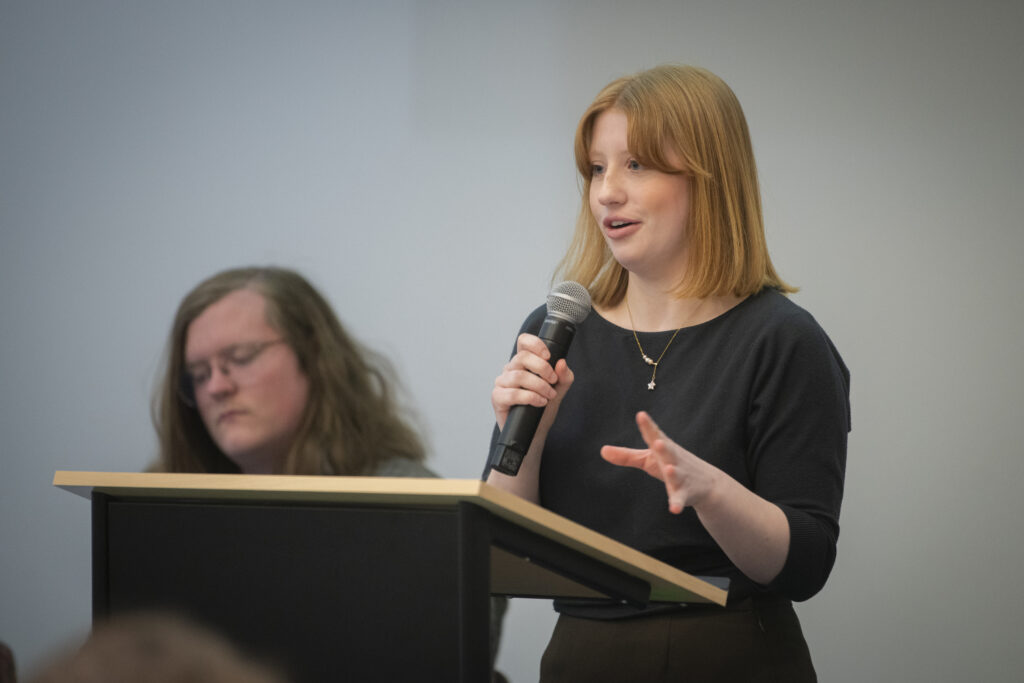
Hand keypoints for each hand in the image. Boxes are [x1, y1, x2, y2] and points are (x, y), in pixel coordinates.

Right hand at [491, 333, 573, 432]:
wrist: (535, 432)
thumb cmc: (543, 409)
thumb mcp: (559, 390)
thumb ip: (564, 377)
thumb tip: (562, 363)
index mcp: (523, 363)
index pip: (523, 342)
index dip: (535, 344)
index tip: (549, 356)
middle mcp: (510, 370)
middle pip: (522, 357)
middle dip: (542, 368)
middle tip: (553, 381)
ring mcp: (502, 383)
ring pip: (518, 376)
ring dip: (539, 386)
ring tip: (549, 395)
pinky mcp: (498, 398)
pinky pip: (512, 394)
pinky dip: (529, 397)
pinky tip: (539, 402)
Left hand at [601, 411, 717, 513]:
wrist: (708, 484)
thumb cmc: (671, 464)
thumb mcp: (648, 459)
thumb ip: (626, 455)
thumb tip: (602, 450)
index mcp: (662, 448)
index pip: (654, 435)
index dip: (648, 426)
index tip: (641, 415)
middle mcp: (673, 459)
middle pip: (668, 451)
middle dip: (663, 446)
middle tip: (658, 441)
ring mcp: (680, 475)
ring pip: (676, 474)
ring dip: (673, 472)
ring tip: (669, 469)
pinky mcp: (685, 493)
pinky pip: (680, 498)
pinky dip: (677, 503)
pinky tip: (674, 510)